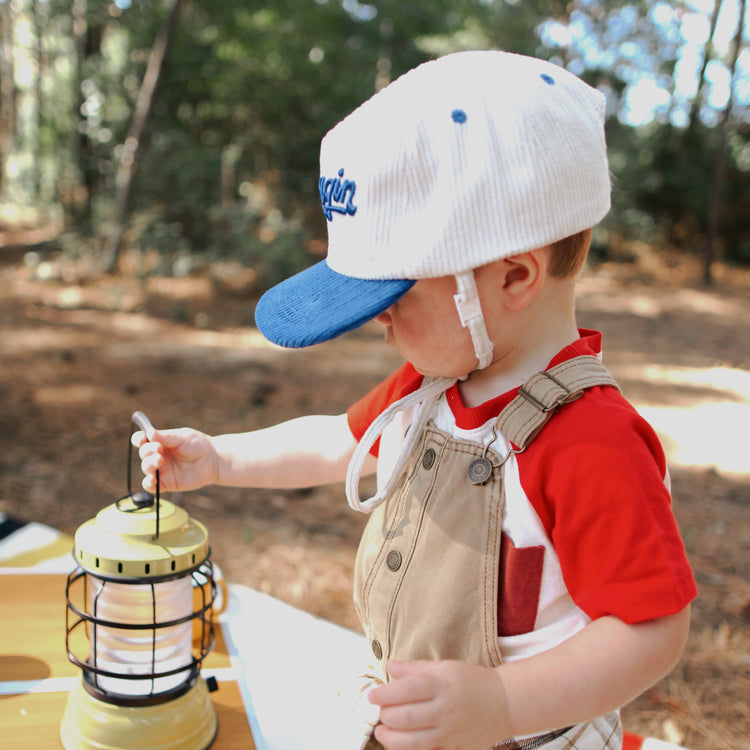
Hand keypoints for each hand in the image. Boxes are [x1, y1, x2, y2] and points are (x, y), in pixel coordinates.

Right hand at [132, 427, 218, 492]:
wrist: (214, 461)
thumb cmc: (198, 445)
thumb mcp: (183, 437)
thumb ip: (166, 437)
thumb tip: (149, 432)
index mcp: (160, 442)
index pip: (142, 440)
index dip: (138, 439)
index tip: (141, 439)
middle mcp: (158, 456)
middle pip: (143, 454)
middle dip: (148, 451)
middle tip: (159, 449)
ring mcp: (161, 470)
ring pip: (146, 469)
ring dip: (149, 464)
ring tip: (159, 461)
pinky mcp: (166, 483)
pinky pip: (151, 486)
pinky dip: (148, 483)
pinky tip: (153, 479)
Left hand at [368, 659, 508, 749]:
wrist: (505, 702)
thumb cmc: (472, 681)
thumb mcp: (445, 667)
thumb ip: (415, 668)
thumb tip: (389, 665)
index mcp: (441, 684)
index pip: (405, 690)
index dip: (384, 694)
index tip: (372, 696)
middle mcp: (445, 708)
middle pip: (406, 717)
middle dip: (385, 716)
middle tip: (379, 713)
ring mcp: (451, 732)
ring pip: (413, 741)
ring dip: (391, 738)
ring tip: (382, 732)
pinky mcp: (456, 748)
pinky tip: (402, 744)